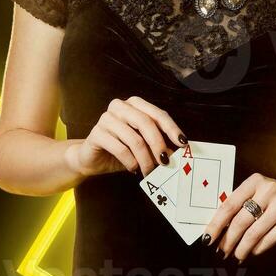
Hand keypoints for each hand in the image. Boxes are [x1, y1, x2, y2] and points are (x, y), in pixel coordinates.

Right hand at [67, 96, 185, 178]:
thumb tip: (178, 151)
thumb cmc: (122, 150)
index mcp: (135, 105)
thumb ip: (159, 144)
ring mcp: (106, 118)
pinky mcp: (96, 133)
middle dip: (158, 144)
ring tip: (149, 170)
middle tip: (166, 162)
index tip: (183, 143)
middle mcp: (120, 107)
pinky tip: (133, 168)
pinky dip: (130, 161)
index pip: (158, 114)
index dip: (172, 129)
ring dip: (145, 158)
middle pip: (146, 123)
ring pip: (134, 138)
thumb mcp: (144, 146)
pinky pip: (119, 148)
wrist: (92, 159)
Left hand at [205, 174, 275, 262]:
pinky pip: (269, 238)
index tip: (207, 239)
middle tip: (222, 252)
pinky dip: (258, 248)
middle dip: (228, 241)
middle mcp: (269, 190)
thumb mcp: (258, 194)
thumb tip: (217, 230)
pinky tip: (253, 251)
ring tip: (237, 255)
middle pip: (240, 221)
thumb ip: (240, 205)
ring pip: (254, 233)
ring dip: (242, 248)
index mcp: (255, 181)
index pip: (229, 205)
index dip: (216, 224)